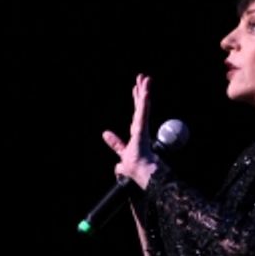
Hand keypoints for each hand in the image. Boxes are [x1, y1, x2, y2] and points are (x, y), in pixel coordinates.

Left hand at [101, 73, 158, 188]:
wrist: (145, 177)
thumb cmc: (137, 171)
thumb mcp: (122, 159)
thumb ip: (117, 148)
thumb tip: (109, 143)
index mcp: (138, 136)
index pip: (136, 116)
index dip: (137, 101)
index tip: (135, 90)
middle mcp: (141, 131)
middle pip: (140, 108)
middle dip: (141, 93)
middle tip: (142, 77)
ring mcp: (143, 130)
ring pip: (143, 107)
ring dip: (144, 92)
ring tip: (145, 78)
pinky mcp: (142, 131)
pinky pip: (143, 113)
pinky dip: (144, 102)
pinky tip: (145, 91)